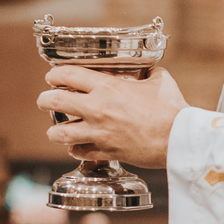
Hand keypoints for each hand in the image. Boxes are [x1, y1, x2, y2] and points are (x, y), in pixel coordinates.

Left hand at [37, 67, 187, 167]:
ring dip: (55, 129)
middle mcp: (97, 109)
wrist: (178, 139)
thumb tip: (146, 71)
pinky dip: (74, 149)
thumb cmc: (172, 109)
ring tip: (55, 129)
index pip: (68, 75)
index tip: (52, 77)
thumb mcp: (159, 80)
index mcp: (108, 87)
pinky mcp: (106, 152)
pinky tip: (76, 146)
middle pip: (54, 101)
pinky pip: (79, 152)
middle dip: (44, 99)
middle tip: (44, 100)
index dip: (54, 75)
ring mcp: (99, 132)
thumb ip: (147, 74)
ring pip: (60, 132)